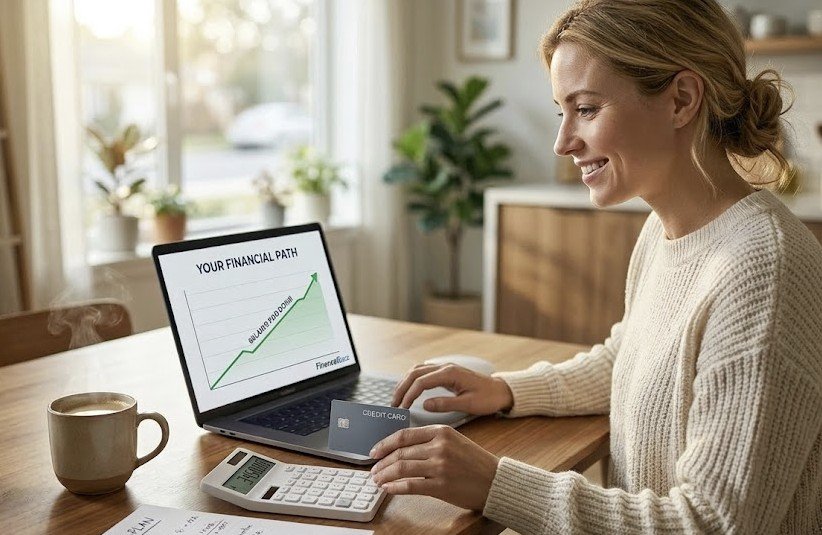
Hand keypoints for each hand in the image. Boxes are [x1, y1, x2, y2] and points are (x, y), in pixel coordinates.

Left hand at [369, 425, 499, 510]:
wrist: (495, 480)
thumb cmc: (475, 462)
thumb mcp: (454, 440)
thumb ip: (431, 440)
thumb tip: (402, 447)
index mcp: (441, 431)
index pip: (404, 435)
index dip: (385, 443)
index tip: (375, 451)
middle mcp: (439, 446)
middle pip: (400, 452)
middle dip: (382, 462)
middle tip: (373, 469)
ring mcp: (440, 466)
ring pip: (402, 468)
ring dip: (385, 475)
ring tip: (378, 479)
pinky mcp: (441, 485)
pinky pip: (411, 485)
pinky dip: (395, 487)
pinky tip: (388, 489)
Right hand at [391, 363, 513, 414]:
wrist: (500, 390)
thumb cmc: (487, 398)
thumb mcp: (468, 404)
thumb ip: (446, 404)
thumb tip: (424, 405)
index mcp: (450, 373)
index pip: (421, 382)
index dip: (409, 394)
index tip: (402, 408)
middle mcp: (445, 367)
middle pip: (415, 373)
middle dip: (402, 388)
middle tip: (393, 404)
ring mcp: (444, 368)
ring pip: (417, 370)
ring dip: (405, 382)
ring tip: (398, 398)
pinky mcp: (445, 372)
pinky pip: (423, 372)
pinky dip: (412, 380)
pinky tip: (409, 390)